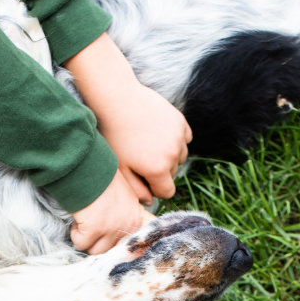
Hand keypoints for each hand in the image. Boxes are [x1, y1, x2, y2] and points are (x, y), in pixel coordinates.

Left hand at [65, 34, 191, 204]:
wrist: (117, 99)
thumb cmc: (114, 136)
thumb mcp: (120, 167)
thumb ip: (136, 189)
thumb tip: (150, 200)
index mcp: (158, 170)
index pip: (168, 192)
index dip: (154, 187)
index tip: (143, 177)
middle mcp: (173, 155)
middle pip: (173, 174)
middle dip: (160, 170)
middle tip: (141, 156)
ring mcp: (179, 137)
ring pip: (180, 156)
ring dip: (169, 154)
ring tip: (149, 144)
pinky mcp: (181, 122)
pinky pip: (184, 138)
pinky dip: (175, 139)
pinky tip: (157, 133)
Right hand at [68, 172, 154, 254]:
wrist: (88, 167)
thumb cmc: (102, 177)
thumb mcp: (125, 194)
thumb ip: (128, 212)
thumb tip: (124, 228)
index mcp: (137, 217)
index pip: (143, 242)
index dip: (129, 247)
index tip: (120, 247)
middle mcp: (128, 224)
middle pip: (113, 249)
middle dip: (100, 241)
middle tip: (92, 227)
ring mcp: (112, 228)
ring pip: (97, 250)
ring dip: (87, 240)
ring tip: (85, 223)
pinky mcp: (94, 229)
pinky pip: (81, 243)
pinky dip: (76, 234)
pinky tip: (78, 220)